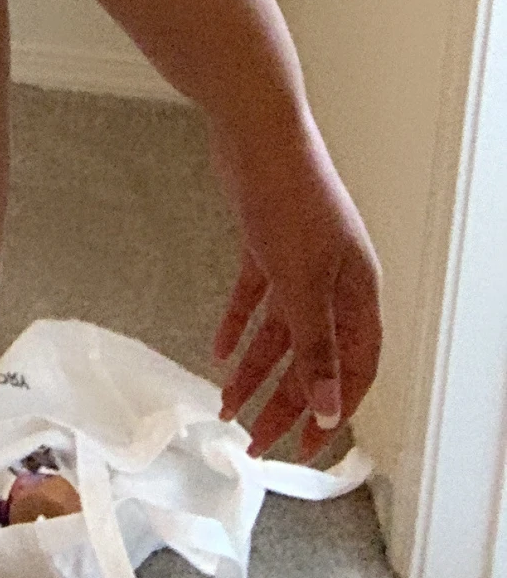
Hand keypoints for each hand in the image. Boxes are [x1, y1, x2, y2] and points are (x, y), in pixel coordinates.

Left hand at [207, 105, 380, 462]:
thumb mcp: (302, 283)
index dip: (333, 410)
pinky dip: (238, 325)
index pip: (355, 368)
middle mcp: (334, 280)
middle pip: (313, 356)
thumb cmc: (289, 197)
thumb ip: (315, 349)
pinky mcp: (267, 243)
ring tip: (227, 405)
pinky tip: (219, 352)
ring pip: (280, 331)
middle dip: (286, 401)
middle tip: (256, 441)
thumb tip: (331, 410)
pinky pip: (256, 298)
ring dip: (255, 369)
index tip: (303, 447)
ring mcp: (300, 260)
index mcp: (358, 292)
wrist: (256, 130)